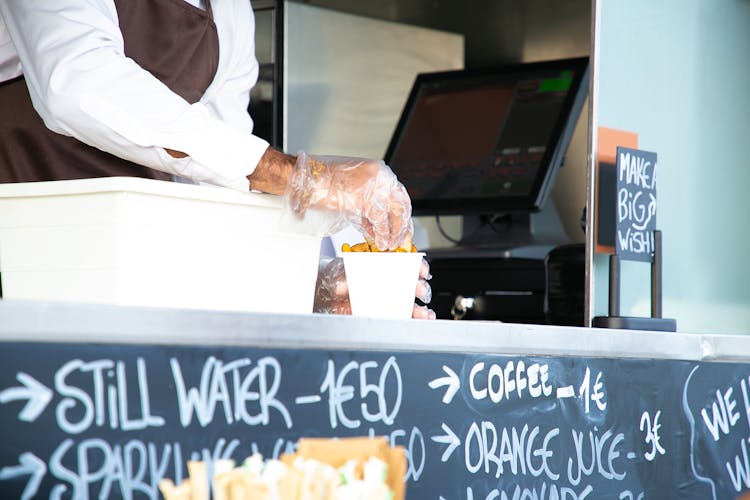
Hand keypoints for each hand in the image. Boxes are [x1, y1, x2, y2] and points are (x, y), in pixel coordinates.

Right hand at [285, 152, 410, 249]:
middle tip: (402, 238)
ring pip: (396, 213)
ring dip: (395, 232)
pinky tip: (381, 243)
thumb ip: (368, 201)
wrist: (307, 179)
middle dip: (402, 224)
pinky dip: (383, 234)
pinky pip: (381, 222)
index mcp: (378, 170)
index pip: (398, 193)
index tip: (401, 225)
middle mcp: (382, 176)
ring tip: (391, 244)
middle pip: (401, 203)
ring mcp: (376, 187)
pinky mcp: (367, 201)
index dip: (400, 213)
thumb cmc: (322, 182)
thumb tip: (376, 221)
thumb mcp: (352, 187)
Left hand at [313, 256, 435, 319]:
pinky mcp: (386, 316)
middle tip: (419, 290)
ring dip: (421, 308)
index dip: (416, 265)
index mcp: (381, 266)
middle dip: (419, 287)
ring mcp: (389, 300)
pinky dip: (416, 320)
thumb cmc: (333, 280)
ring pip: (411, 303)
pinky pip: (405, 318)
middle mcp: (388, 282)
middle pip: (411, 284)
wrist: (324, 298)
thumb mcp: (336, 275)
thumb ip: (341, 279)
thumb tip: (343, 286)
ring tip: (422, 313)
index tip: (420, 270)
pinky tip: (422, 321)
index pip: (404, 263)